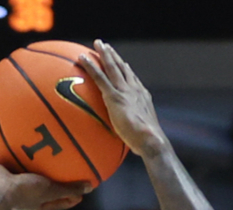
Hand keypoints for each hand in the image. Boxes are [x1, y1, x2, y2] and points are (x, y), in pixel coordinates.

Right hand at [0, 160, 89, 209]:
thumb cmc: (24, 192)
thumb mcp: (50, 190)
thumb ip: (68, 189)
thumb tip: (90, 187)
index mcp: (33, 206)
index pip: (56, 203)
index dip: (68, 199)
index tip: (80, 195)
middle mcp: (21, 198)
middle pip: (40, 189)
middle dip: (50, 182)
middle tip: (63, 173)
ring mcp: (8, 186)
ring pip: (24, 175)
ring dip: (31, 166)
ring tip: (41, 153)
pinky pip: (9, 160)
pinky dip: (14, 152)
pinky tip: (21, 139)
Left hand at [79, 40, 169, 158]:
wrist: (150, 140)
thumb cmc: (146, 143)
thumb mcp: (141, 132)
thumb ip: (134, 130)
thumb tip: (133, 140)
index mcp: (142, 96)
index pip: (132, 79)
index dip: (126, 70)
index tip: (122, 62)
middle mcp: (134, 89)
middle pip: (122, 68)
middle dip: (114, 56)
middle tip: (106, 46)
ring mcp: (124, 91)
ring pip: (112, 67)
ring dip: (104, 54)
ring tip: (97, 44)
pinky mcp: (114, 96)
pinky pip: (99, 77)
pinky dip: (90, 66)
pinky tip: (81, 58)